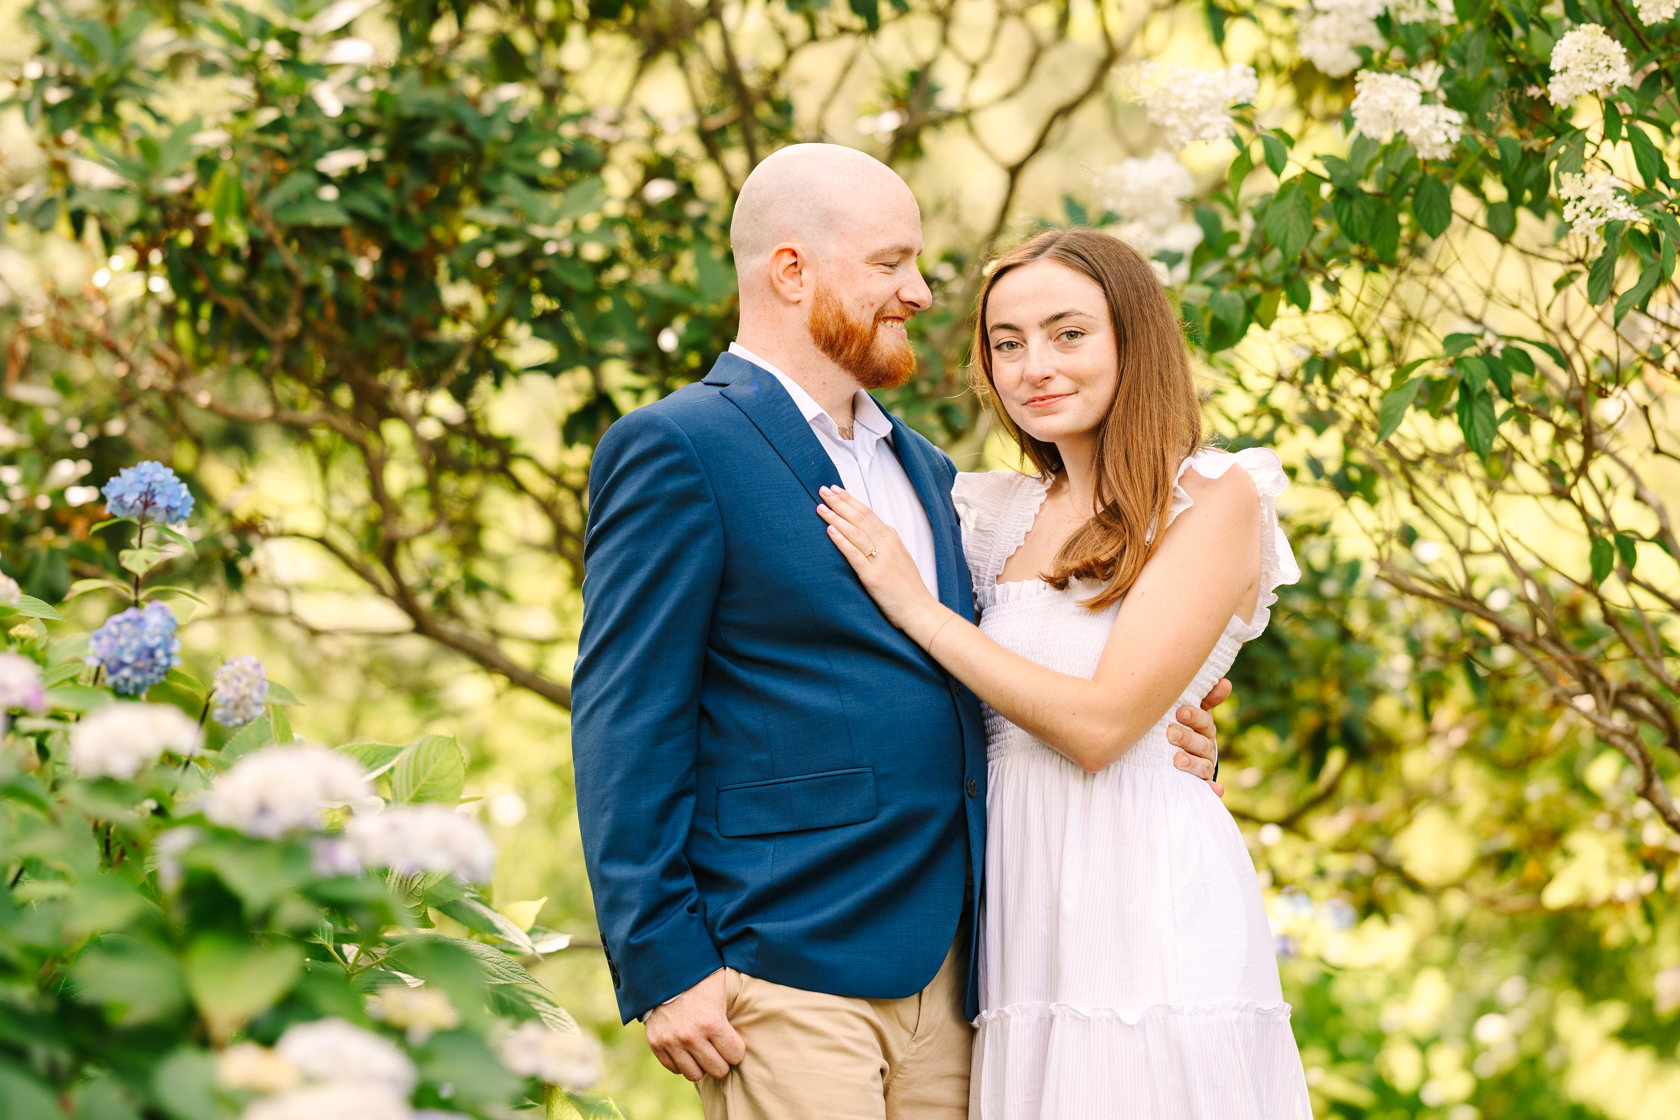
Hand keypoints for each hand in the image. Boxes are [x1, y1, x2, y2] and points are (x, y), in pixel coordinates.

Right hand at [644, 969, 745, 1080]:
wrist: (665, 970)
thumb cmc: (700, 978)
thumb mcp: (723, 986)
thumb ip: (738, 1005)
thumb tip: (764, 1010)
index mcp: (712, 1022)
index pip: (735, 1056)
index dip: (737, 1049)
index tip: (733, 1042)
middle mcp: (691, 1036)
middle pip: (717, 1070)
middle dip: (722, 1060)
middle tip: (720, 1049)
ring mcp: (671, 1041)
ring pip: (695, 1075)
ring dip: (702, 1065)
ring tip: (704, 1052)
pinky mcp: (656, 1043)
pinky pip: (674, 1068)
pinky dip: (682, 1062)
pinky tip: (687, 1050)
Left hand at [818, 486, 946, 637]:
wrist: (919, 610)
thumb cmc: (908, 588)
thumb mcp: (900, 558)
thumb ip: (886, 543)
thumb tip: (870, 532)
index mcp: (893, 539)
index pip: (868, 513)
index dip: (851, 500)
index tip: (836, 490)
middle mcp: (887, 545)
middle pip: (860, 518)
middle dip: (840, 502)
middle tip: (823, 491)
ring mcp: (880, 560)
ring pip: (855, 532)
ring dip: (836, 517)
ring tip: (821, 507)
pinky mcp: (873, 576)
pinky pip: (854, 554)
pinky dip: (841, 540)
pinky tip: (830, 530)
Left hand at [1169, 677, 1231, 796]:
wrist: (1172, 754)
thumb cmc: (1181, 726)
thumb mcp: (1190, 710)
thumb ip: (1204, 697)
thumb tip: (1226, 683)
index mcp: (1204, 729)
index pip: (1204, 722)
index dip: (1194, 716)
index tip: (1180, 711)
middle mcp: (1206, 748)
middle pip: (1201, 744)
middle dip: (1187, 738)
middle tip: (1171, 733)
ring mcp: (1203, 767)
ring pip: (1202, 766)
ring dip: (1192, 763)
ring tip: (1177, 760)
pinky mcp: (1199, 784)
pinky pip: (1208, 789)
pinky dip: (1214, 790)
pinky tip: (1216, 790)